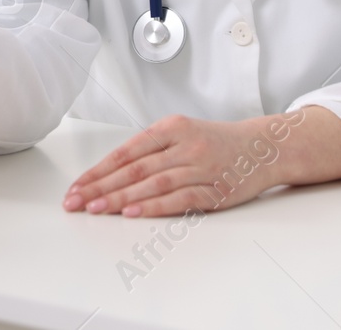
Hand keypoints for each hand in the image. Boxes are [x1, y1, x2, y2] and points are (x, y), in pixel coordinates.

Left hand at [64, 114, 285, 217]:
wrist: (263, 147)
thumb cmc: (215, 142)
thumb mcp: (180, 133)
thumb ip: (150, 149)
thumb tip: (108, 173)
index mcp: (171, 128)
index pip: (125, 152)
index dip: (98, 171)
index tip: (76, 187)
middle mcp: (184, 145)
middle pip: (134, 169)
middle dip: (101, 187)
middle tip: (76, 202)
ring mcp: (201, 168)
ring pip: (154, 183)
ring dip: (122, 198)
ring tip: (97, 209)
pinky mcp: (216, 191)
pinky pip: (181, 198)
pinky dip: (155, 206)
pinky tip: (134, 213)